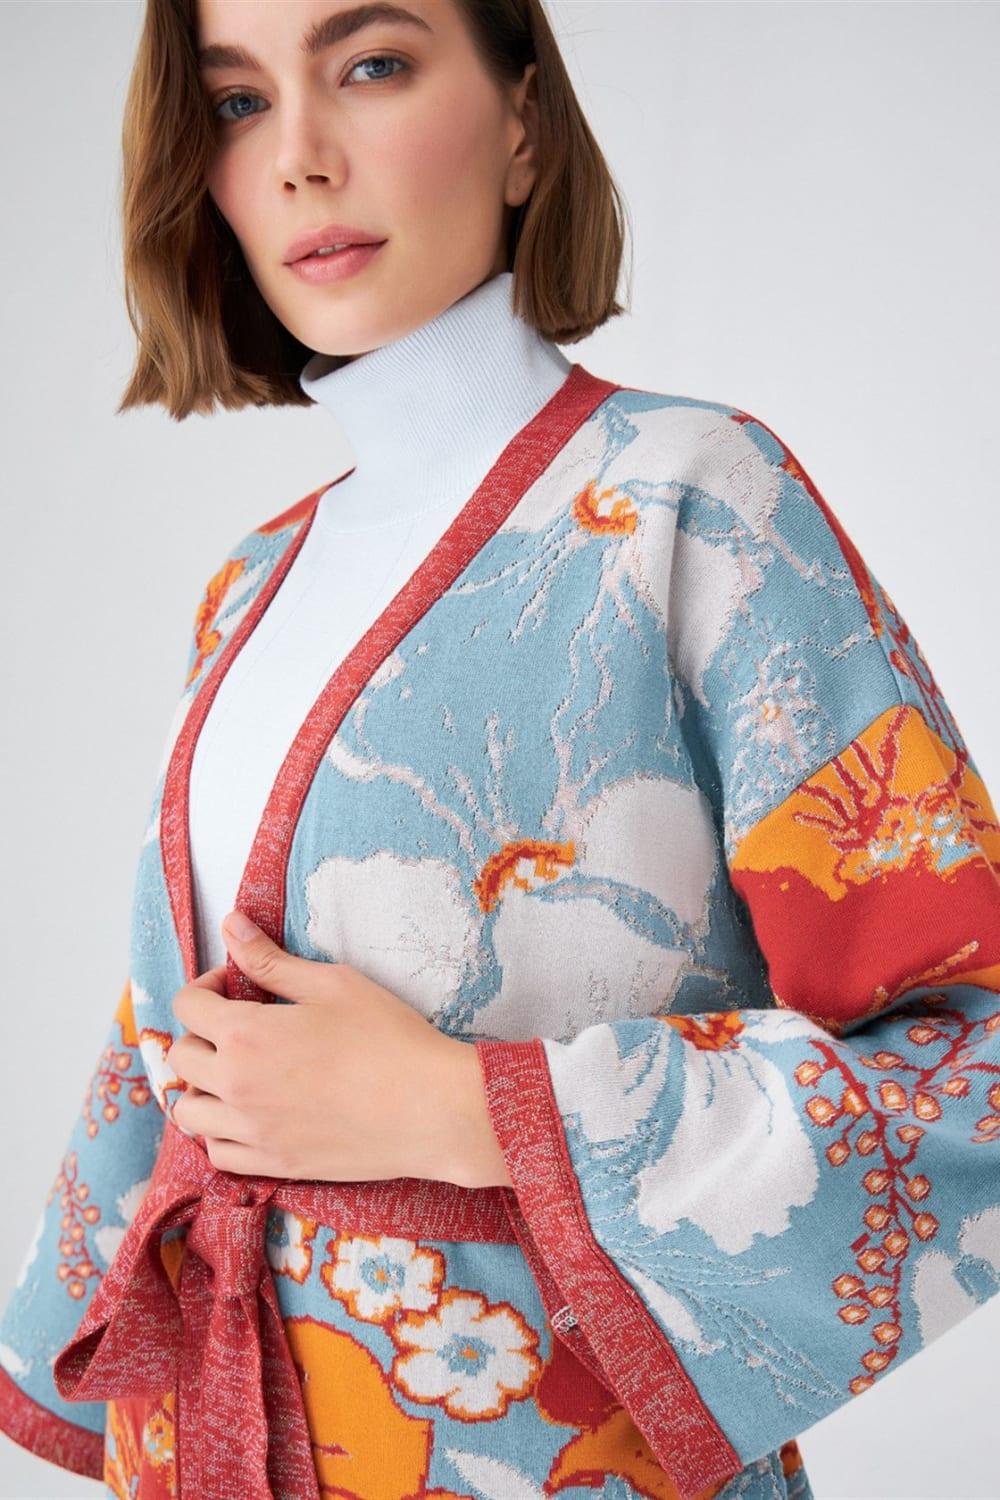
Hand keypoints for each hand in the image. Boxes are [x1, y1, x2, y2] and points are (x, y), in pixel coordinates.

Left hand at [164, 910, 511, 1188]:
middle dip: (201, 1032)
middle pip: (182, 1057)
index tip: (236, 984)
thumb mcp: (330, 984)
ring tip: (235, 1073)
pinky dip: (220, 1132)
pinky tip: (248, 1114)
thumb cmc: (387, 1037)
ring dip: (201, 1086)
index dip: (206, 986)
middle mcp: (234, 1085)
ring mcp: (251, 1130)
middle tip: (239, 1026)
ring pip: (188, 1111)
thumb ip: (270, 959)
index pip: (187, 1005)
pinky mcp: (273, 1163)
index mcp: (244, 1035)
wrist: (430, 1108)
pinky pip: (217, 1152)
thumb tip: (230, 925)